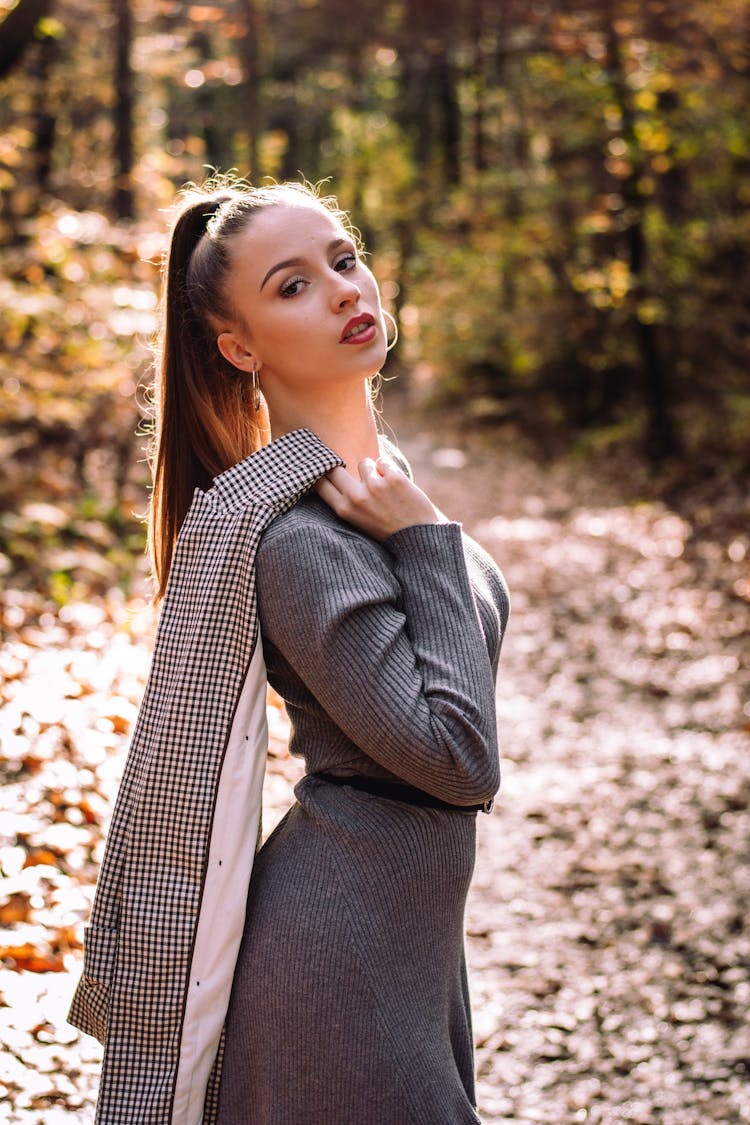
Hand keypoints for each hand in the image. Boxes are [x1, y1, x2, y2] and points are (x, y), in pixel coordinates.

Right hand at [314, 457, 440, 540]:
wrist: (417, 537)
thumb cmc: (386, 528)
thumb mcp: (358, 520)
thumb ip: (346, 500)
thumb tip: (332, 472)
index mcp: (344, 510)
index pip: (319, 483)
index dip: (321, 474)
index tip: (325, 470)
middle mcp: (356, 497)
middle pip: (335, 469)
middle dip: (342, 467)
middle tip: (356, 474)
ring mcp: (375, 486)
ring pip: (364, 463)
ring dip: (372, 469)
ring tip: (382, 485)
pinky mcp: (394, 478)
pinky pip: (383, 462)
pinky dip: (389, 469)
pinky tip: (395, 483)